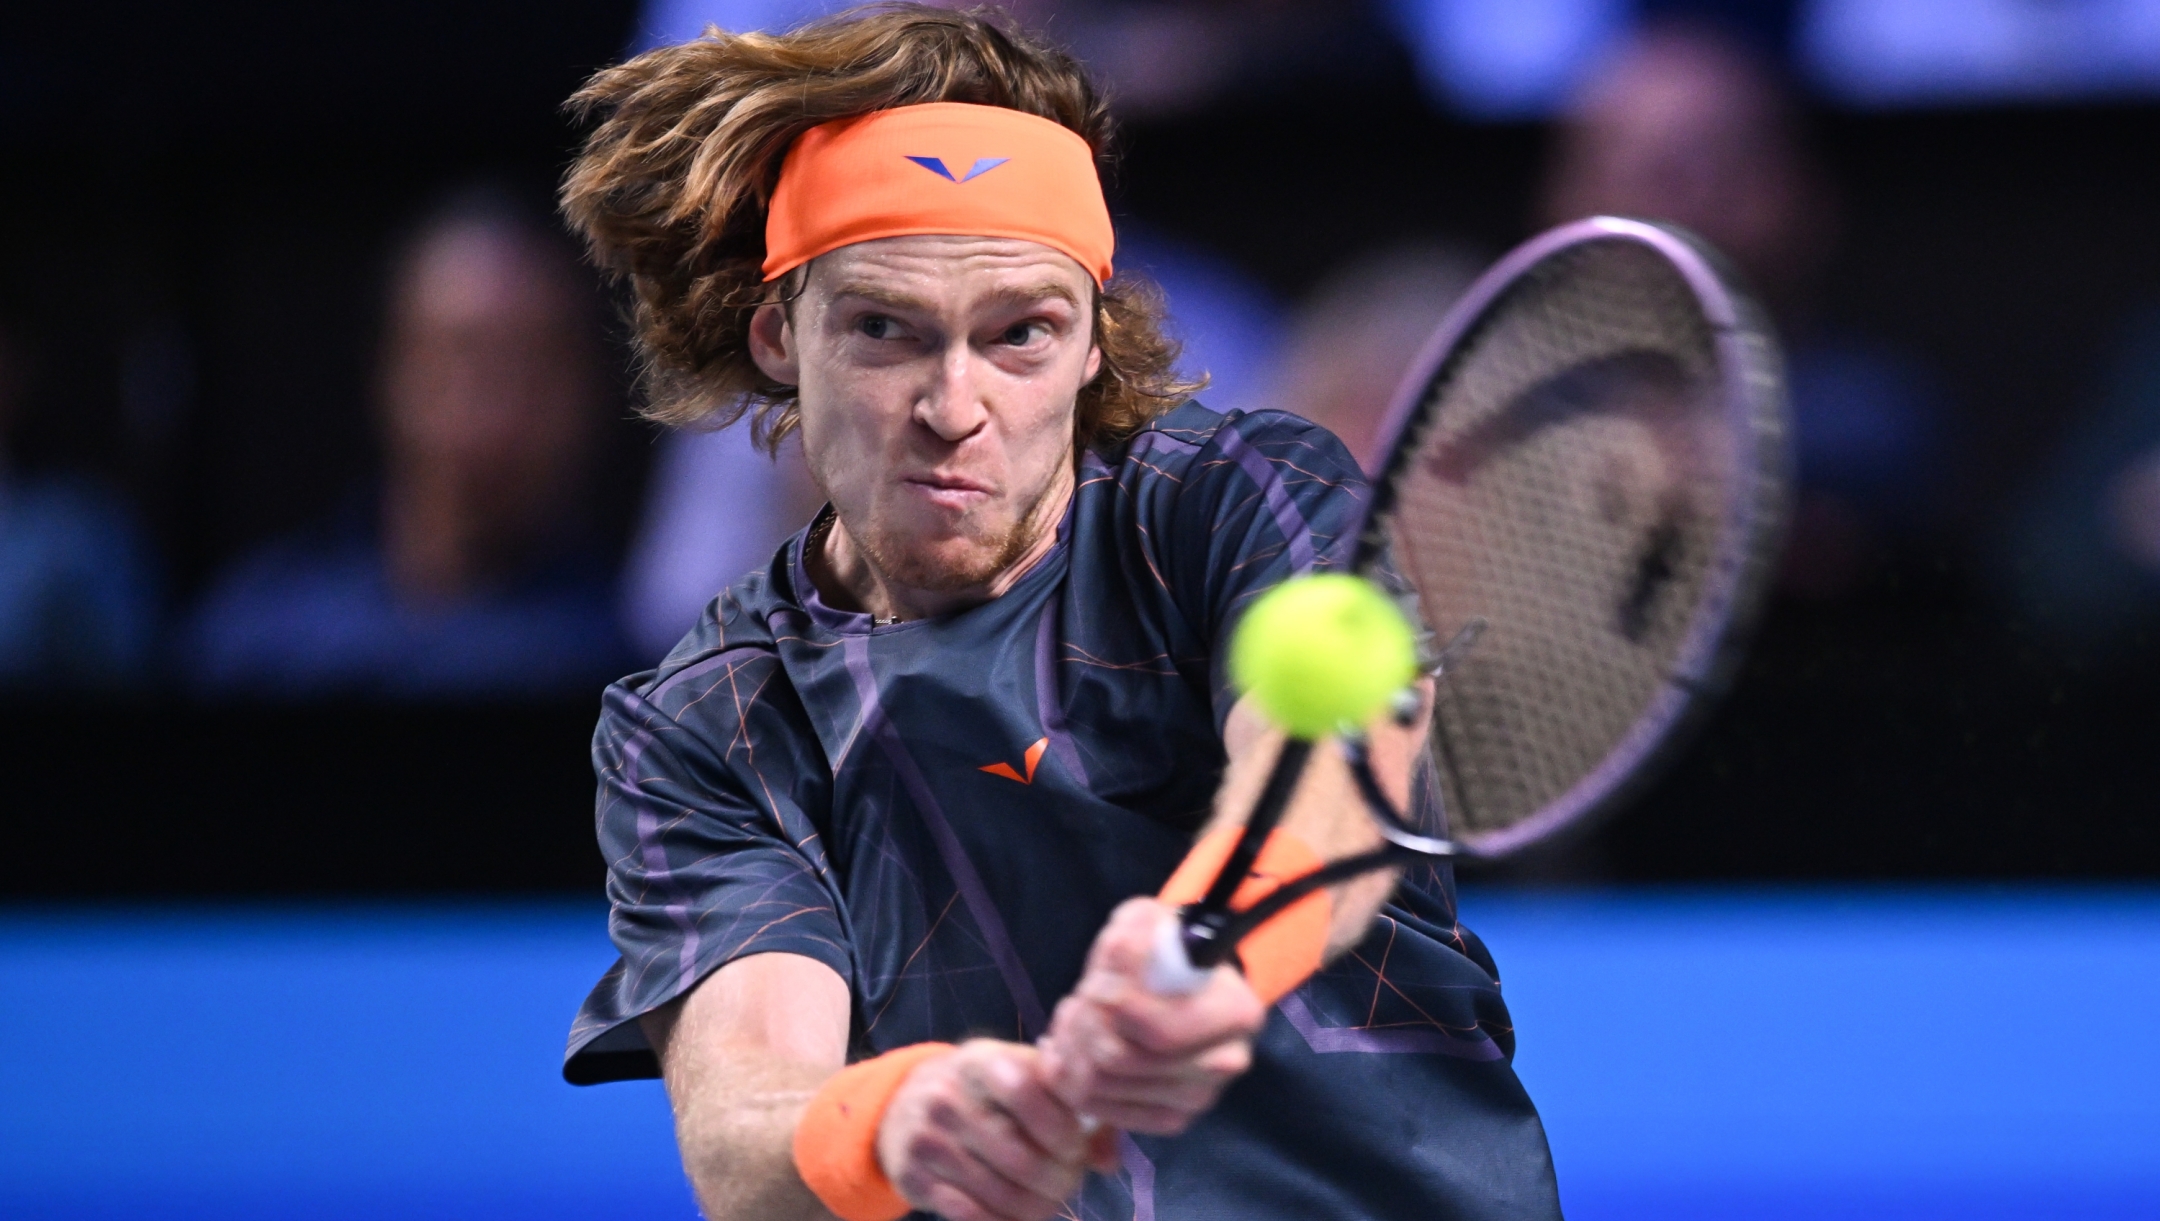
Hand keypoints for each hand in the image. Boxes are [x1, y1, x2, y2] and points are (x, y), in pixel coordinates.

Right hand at [876, 1039, 1107, 1220]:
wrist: (906, 1103)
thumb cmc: (985, 1090)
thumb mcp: (1022, 1076)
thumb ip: (1072, 1106)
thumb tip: (1107, 1160)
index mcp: (980, 1061)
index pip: (1026, 1091)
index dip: (1061, 1127)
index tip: (1075, 1146)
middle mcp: (947, 1096)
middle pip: (1020, 1157)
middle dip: (1058, 1180)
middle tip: (1069, 1183)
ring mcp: (927, 1139)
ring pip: (999, 1192)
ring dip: (1036, 1207)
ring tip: (1049, 1202)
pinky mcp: (914, 1177)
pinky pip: (970, 1214)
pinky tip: (1016, 1214)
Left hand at [1040, 897, 1266, 1134]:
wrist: (1186, 989)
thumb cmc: (1167, 953)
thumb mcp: (1150, 923)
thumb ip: (1132, 934)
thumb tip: (1115, 957)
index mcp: (1236, 1014)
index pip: (1160, 1031)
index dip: (1113, 1006)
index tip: (1097, 982)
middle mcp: (1224, 1064)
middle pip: (1121, 1060)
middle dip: (1084, 1024)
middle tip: (1079, 1000)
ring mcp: (1198, 1099)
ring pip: (1101, 1085)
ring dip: (1071, 1047)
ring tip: (1072, 1019)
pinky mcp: (1170, 1119)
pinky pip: (1097, 1108)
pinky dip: (1069, 1077)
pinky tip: (1071, 1048)